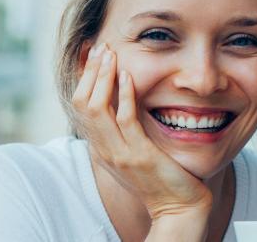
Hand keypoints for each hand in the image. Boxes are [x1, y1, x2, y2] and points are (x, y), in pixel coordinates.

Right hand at [70, 43, 212, 221]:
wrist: (177, 208)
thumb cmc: (160, 178)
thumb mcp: (132, 152)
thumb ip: (122, 130)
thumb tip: (119, 101)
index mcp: (100, 148)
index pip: (79, 106)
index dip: (84, 78)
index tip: (94, 56)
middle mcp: (103, 150)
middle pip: (82, 103)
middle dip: (90, 72)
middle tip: (101, 48)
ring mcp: (119, 153)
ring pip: (97, 108)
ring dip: (103, 77)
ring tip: (111, 55)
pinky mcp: (139, 155)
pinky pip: (125, 119)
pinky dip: (124, 94)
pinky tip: (128, 76)